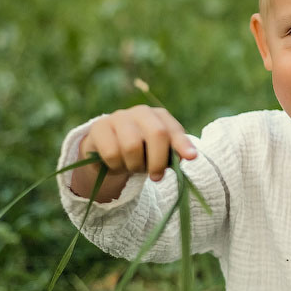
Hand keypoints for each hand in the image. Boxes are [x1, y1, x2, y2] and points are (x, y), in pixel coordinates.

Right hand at [71, 105, 196, 201]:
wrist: (107, 153)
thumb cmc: (141, 154)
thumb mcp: (159, 155)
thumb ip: (173, 154)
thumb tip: (190, 156)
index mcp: (160, 116)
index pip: (174, 129)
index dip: (183, 143)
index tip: (191, 158)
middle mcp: (141, 112)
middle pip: (157, 133)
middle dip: (158, 161)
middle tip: (156, 177)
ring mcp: (119, 117)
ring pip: (132, 146)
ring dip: (134, 165)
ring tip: (132, 167)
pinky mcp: (99, 127)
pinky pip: (112, 152)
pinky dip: (116, 165)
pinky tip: (115, 164)